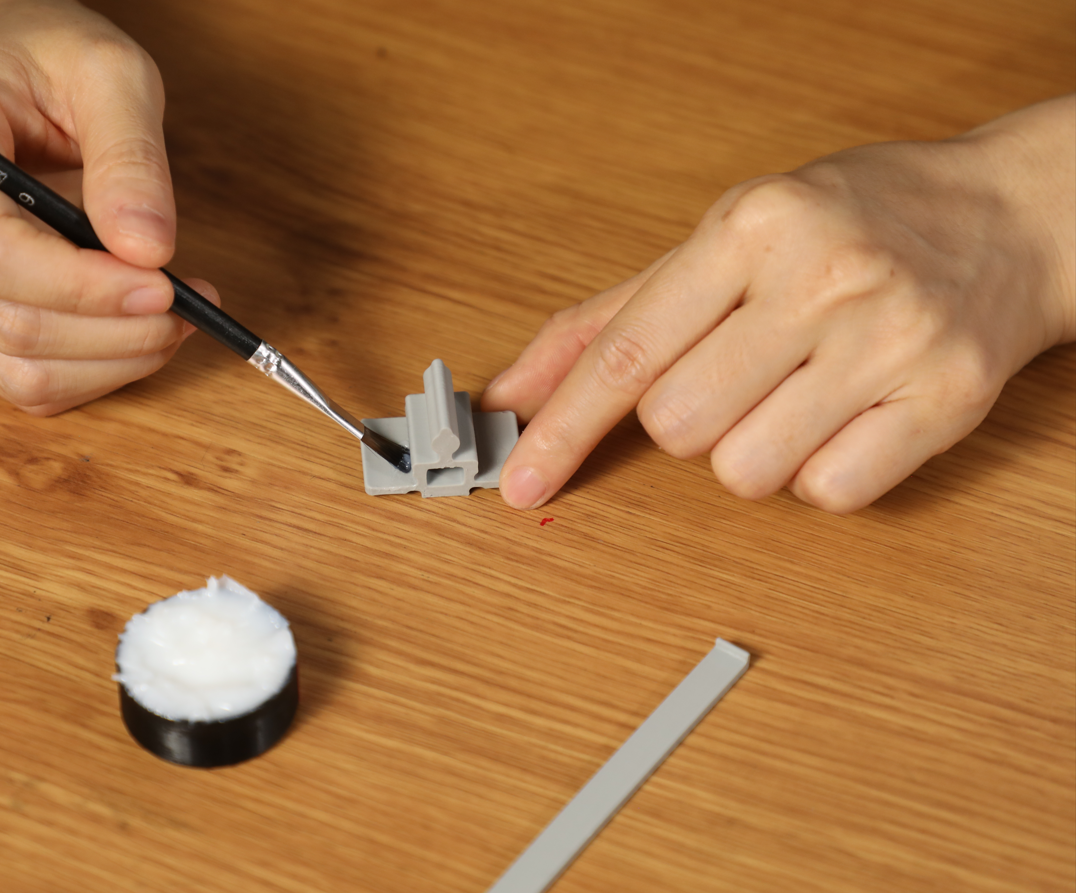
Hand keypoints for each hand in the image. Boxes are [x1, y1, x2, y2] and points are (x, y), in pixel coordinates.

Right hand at [0, 0, 213, 414]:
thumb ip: (131, 155)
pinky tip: (131, 332)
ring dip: (111, 363)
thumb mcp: (111, 71)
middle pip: (4, 324)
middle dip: (116, 333)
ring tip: (173, 319)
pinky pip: (14, 378)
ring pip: (13, 370)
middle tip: (192, 307)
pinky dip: (89, 372)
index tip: (165, 287)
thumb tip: (148, 249)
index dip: (81, 287)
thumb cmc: (46, 58)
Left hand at [482, 96, 1074, 512]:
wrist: (1009, 217)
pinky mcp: (946, 400)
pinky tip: (845, 415)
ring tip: (796, 390)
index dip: (563, 427)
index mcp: (750, 226)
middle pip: (678, 426)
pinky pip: (829, 493)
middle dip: (686, 420)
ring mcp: (889, 340)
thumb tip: (512, 392)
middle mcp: (820, 277)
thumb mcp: (721, 242)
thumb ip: (610, 320)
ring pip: (745, 472)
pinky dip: (819, 473)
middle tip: (737, 371)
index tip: (520, 479)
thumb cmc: (846, 226)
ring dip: (750, 451)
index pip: (626, 352)